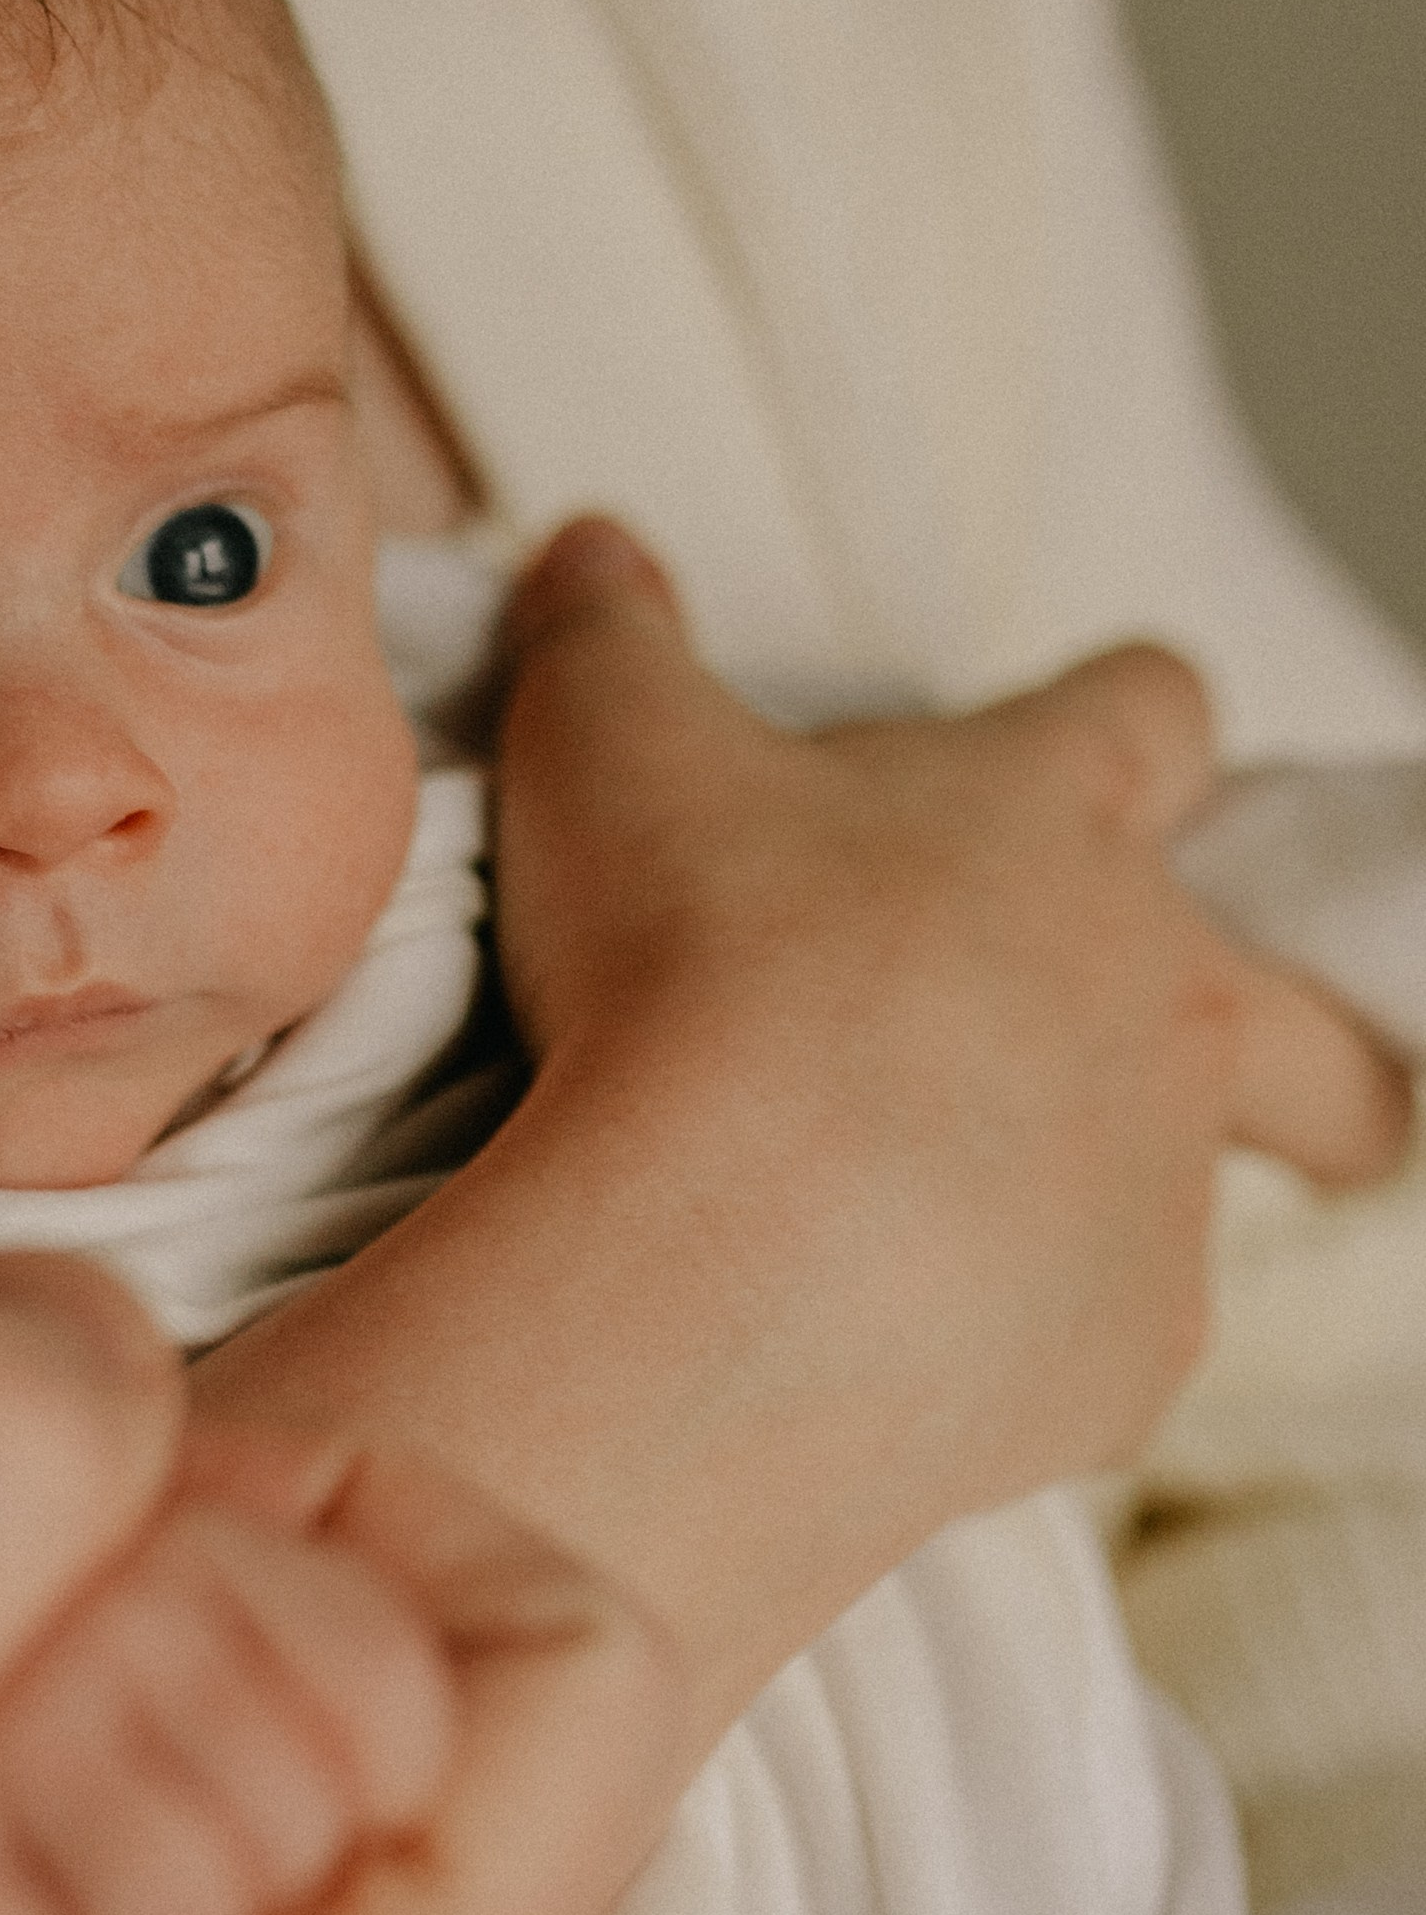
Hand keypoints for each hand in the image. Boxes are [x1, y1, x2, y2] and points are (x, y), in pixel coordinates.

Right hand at [488, 514, 1404, 1501]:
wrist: (717, 1263)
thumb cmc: (686, 970)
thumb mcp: (603, 741)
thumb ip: (610, 629)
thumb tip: (596, 551)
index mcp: (1052, 821)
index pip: (1156, 712)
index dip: (1127, 721)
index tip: (1085, 754)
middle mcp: (1157, 999)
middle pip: (1318, 1018)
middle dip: (1298, 1040)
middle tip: (1179, 1060)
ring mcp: (1156, 1194)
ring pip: (1196, 1202)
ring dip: (1087, 1204)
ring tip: (924, 1237)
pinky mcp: (1121, 1363)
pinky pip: (1094, 1354)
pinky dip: (1003, 1350)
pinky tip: (876, 1356)